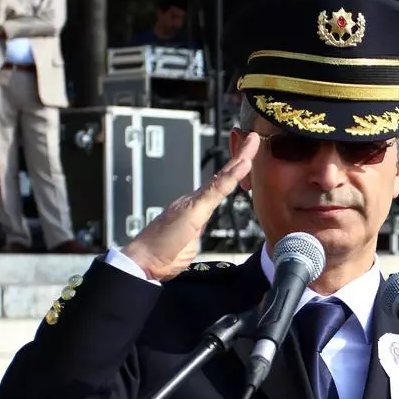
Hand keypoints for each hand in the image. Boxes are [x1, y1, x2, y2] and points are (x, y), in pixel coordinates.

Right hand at [122, 134, 259, 280]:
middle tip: (254, 139)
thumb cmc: (162, 255)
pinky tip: (244, 163)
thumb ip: (195, 235)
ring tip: (253, 143)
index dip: (234, 171)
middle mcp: (193, 200)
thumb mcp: (187, 245)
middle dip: (240, 156)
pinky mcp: (194, 209)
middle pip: (223, 175)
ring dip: (240, 159)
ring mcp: (193, 202)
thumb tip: (198, 233)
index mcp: (194, 208)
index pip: (220, 185)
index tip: (248, 158)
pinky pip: (217, 189)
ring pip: (222, 177)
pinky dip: (231, 176)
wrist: (143, 260)